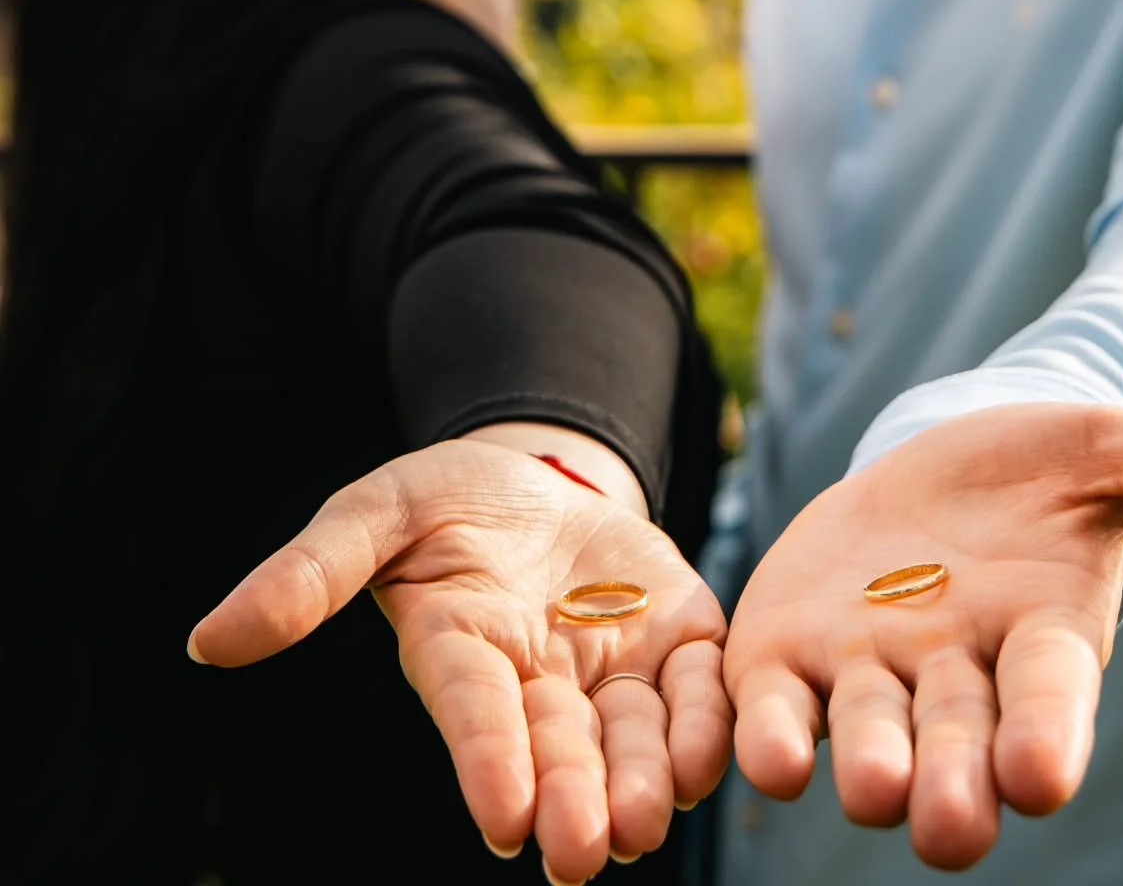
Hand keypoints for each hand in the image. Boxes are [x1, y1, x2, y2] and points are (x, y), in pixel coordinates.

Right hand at [189, 436, 730, 883]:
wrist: (539, 473)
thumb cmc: (442, 499)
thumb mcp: (373, 512)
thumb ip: (311, 573)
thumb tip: (209, 642)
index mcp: (461, 653)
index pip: (475, 714)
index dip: (487, 763)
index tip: (503, 822)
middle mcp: (539, 682)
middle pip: (558, 750)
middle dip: (571, 802)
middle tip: (583, 854)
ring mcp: (611, 664)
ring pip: (632, 738)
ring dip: (642, 782)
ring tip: (646, 822)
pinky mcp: (677, 636)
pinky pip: (697, 687)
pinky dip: (705, 721)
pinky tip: (714, 752)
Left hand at [723, 404, 1122, 870]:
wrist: (941, 468)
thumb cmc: (1043, 474)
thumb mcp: (1112, 452)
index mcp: (1042, 641)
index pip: (1051, 703)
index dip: (1046, 735)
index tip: (1043, 769)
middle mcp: (956, 680)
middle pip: (955, 749)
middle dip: (949, 785)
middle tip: (943, 818)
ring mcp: (867, 674)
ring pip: (861, 737)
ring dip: (853, 762)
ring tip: (843, 776)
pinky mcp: (786, 653)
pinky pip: (764, 706)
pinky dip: (750, 730)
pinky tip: (728, 746)